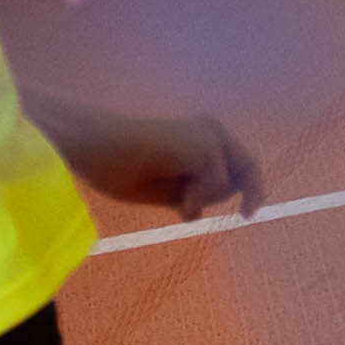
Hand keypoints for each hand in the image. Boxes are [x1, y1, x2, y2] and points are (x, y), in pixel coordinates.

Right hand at [62, 107, 261, 223]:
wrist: (94, 148)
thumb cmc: (119, 167)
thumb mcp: (165, 188)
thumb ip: (190, 192)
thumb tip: (204, 209)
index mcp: (200, 134)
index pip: (239, 163)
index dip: (249, 189)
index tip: (248, 214)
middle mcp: (210, 129)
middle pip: (248, 168)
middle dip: (243, 195)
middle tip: (230, 214)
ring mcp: (209, 136)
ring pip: (228, 183)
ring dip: (203, 200)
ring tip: (174, 199)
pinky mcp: (203, 146)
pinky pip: (216, 186)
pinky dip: (197, 199)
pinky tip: (176, 198)